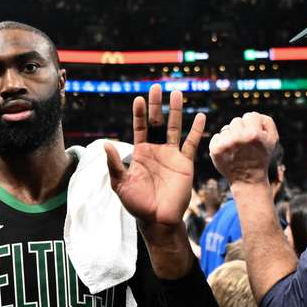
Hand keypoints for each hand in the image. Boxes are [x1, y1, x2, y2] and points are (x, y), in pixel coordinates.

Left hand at [106, 85, 204, 229]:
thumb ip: (114, 164)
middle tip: (156, 86)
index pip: (140, 127)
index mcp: (140, 153)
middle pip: (157, 122)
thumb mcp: (120, 184)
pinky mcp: (185, 164)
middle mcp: (156, 150)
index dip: (139, 114)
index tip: (138, 99)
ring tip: (177, 93)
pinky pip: (192, 144)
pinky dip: (196, 131)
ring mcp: (172, 155)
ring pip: (174, 128)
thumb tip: (106, 144)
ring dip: (176, 111)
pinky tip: (200, 117)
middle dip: (156, 105)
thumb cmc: (137, 204)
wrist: (157, 220)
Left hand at [209, 112, 277, 184]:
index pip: (250, 115)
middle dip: (241, 129)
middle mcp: (238, 138)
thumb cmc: (261, 156)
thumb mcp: (273, 139)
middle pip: (236, 121)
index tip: (254, 135)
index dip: (253, 124)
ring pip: (226, 128)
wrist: (248, 179)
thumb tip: (252, 114)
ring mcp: (225, 144)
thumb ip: (266, 121)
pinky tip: (228, 151)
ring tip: (237, 148)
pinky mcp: (215, 150)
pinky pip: (216, 136)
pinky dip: (221, 142)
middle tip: (245, 143)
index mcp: (253, 134)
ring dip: (231, 135)